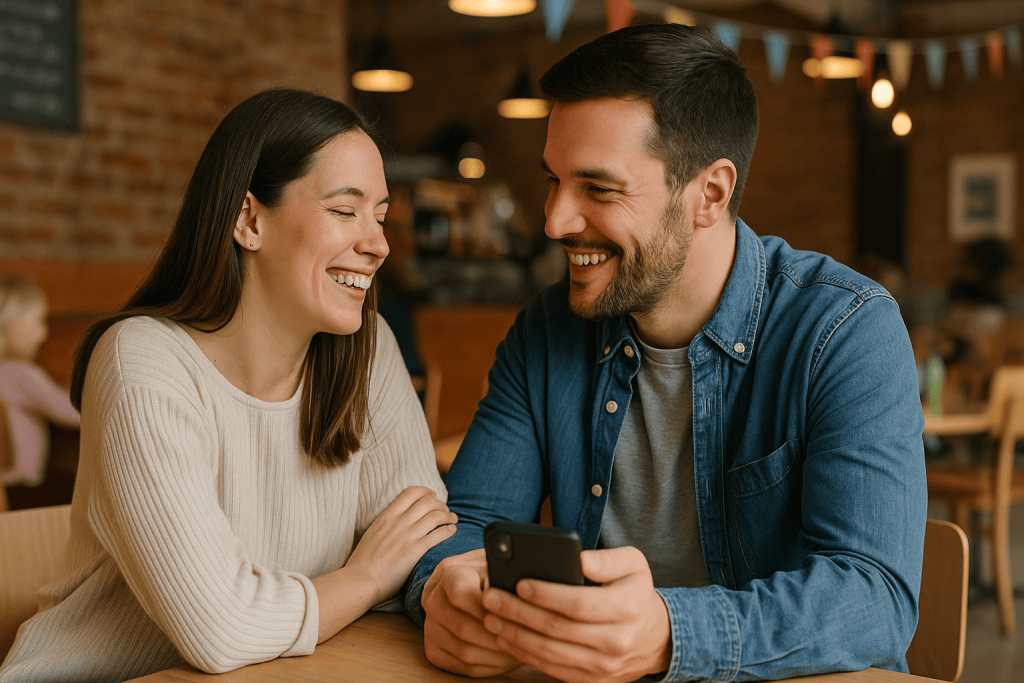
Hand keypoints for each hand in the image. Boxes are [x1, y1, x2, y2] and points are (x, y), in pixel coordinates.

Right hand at [344, 486, 456, 603]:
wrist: (360, 580)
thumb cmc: (363, 562)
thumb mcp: (372, 533)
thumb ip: (386, 525)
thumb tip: (396, 522)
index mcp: (386, 516)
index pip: (410, 493)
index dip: (425, 491)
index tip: (432, 495)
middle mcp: (399, 522)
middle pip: (427, 502)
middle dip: (440, 504)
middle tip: (445, 510)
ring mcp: (408, 535)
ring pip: (435, 516)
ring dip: (448, 515)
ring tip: (453, 519)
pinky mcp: (416, 551)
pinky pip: (438, 534)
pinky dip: (448, 530)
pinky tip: (452, 531)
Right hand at [422, 548, 521, 676]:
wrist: (477, 587)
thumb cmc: (495, 577)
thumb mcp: (500, 569)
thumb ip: (504, 579)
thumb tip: (521, 597)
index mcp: (448, 573)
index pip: (459, 592)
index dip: (485, 607)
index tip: (508, 613)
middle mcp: (432, 599)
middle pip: (463, 627)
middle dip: (495, 636)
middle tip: (521, 639)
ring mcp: (430, 627)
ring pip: (464, 650)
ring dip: (495, 655)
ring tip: (518, 649)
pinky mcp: (434, 650)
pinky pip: (461, 666)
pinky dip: (488, 665)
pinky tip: (505, 657)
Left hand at [480, 546, 670, 682]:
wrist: (655, 639)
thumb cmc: (635, 593)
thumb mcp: (634, 565)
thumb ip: (607, 559)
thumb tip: (579, 560)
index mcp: (627, 608)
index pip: (578, 603)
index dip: (546, 594)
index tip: (520, 583)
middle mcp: (615, 641)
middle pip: (557, 629)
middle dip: (519, 612)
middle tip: (491, 597)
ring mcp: (602, 666)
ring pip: (550, 652)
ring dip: (515, 635)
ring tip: (491, 617)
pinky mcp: (590, 681)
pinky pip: (551, 669)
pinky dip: (525, 654)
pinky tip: (507, 637)